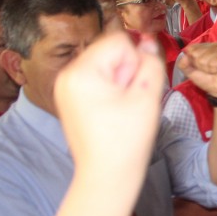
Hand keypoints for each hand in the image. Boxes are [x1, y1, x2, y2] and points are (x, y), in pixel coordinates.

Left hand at [55, 32, 164, 181]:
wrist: (108, 175)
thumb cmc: (127, 140)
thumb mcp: (148, 96)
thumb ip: (151, 61)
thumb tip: (147, 40)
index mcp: (81, 72)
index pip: (119, 41)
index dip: (135, 63)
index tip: (132, 90)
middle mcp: (66, 75)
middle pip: (110, 51)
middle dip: (126, 72)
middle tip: (127, 102)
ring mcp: (65, 87)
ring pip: (106, 65)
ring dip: (120, 82)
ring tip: (120, 109)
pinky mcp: (69, 98)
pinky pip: (97, 79)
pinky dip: (110, 90)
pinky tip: (113, 112)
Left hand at [176, 43, 216, 97]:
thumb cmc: (206, 79)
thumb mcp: (190, 71)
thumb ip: (183, 63)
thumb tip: (185, 56)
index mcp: (204, 46)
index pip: (190, 48)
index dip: (192, 60)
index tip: (199, 66)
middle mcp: (213, 45)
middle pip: (195, 53)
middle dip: (199, 65)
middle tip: (207, 69)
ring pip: (203, 59)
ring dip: (207, 68)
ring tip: (213, 71)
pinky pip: (212, 63)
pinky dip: (213, 70)